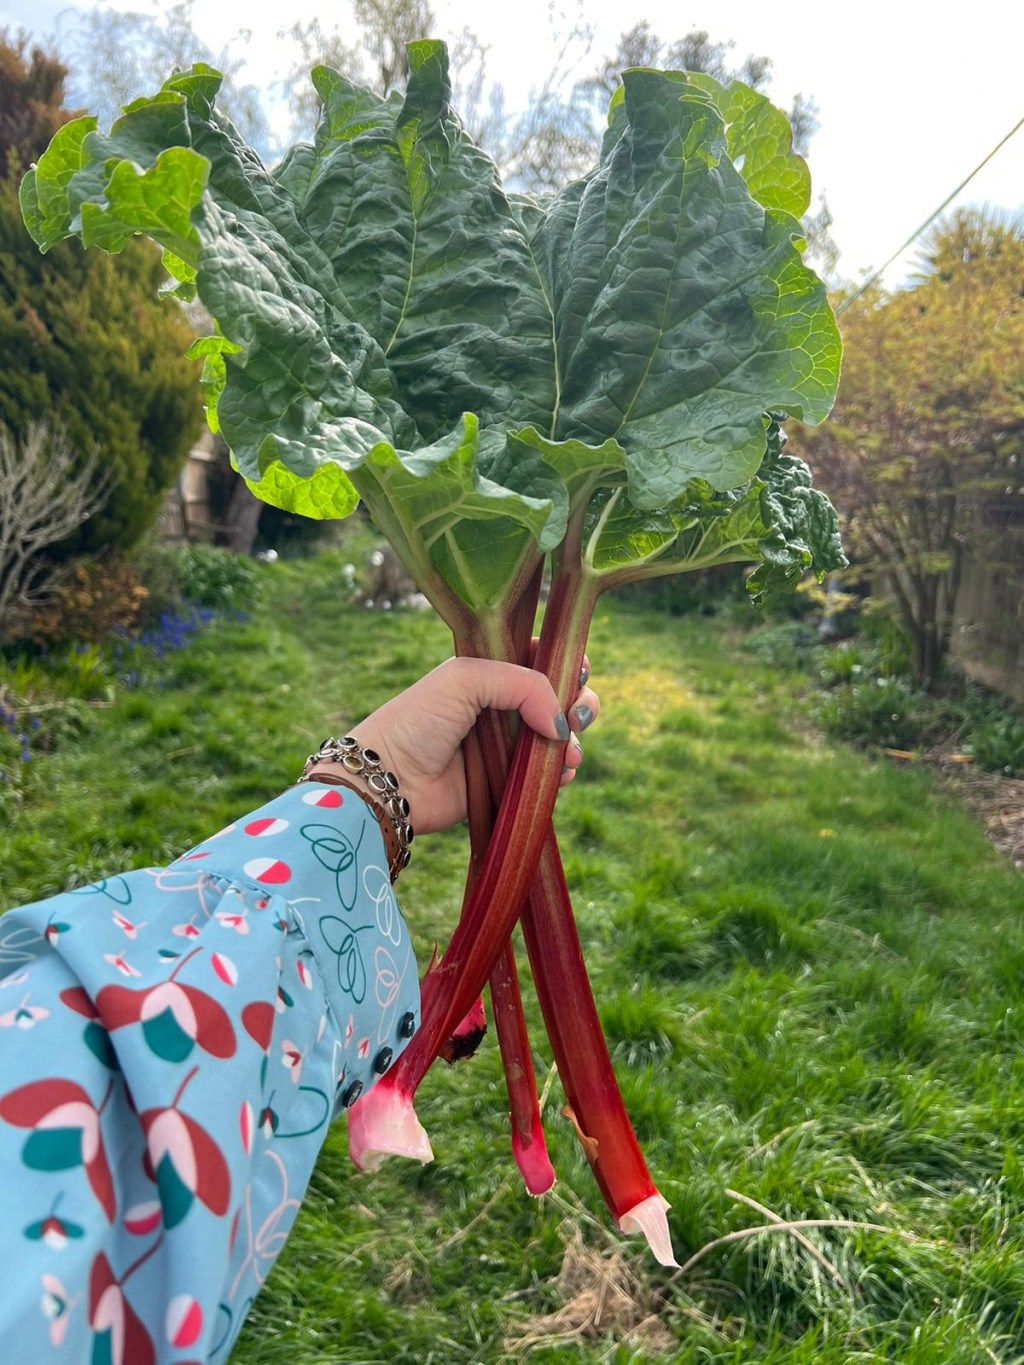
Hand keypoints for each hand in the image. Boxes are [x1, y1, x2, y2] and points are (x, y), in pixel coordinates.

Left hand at [349, 656, 599, 833]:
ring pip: (560, 737)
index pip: (539, 657)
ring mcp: (505, 745)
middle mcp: (501, 706)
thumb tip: (561, 724)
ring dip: (574, 741)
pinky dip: (561, 772)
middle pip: (559, 696)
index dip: (565, 662)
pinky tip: (558, 773)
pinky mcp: (506, 782)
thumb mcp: (467, 680)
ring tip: (566, 752)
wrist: (388, 780)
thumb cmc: (418, 721)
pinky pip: (547, 774)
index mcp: (489, 672)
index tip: (577, 672)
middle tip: (577, 717)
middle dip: (579, 703)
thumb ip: (523, 685)